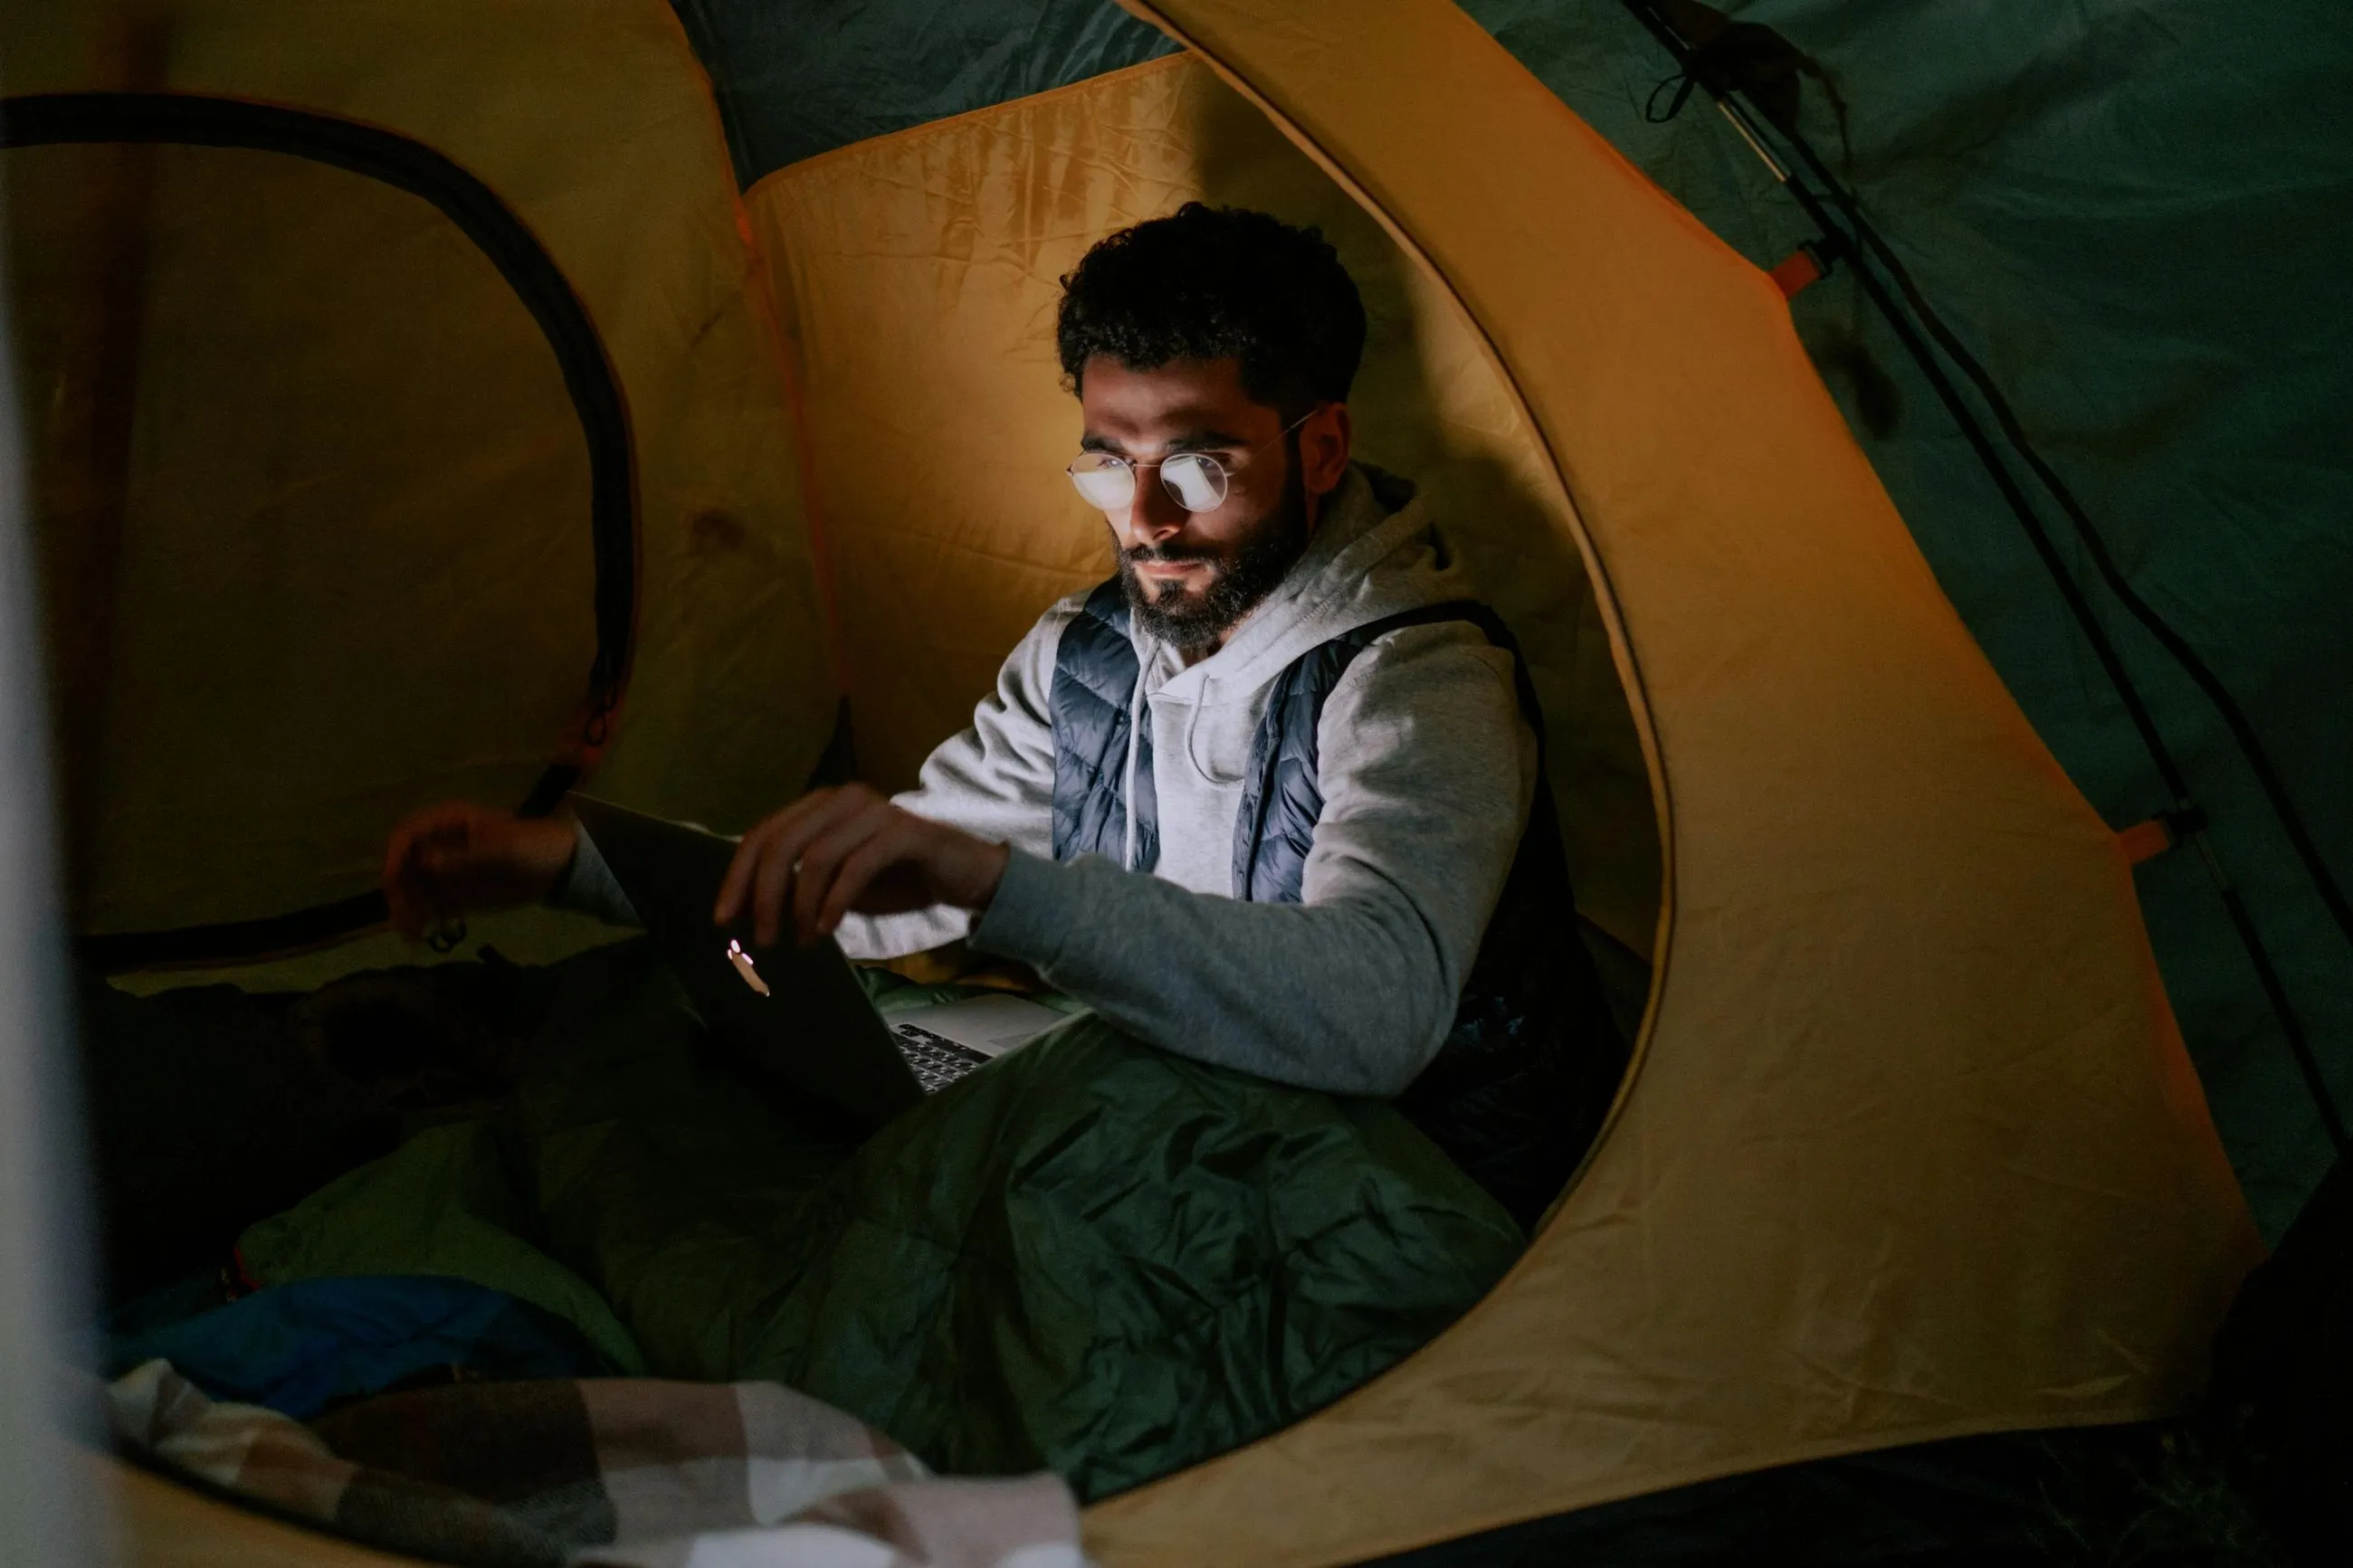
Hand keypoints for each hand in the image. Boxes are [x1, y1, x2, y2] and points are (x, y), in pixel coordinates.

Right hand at [381, 801, 576, 939]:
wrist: (560, 870)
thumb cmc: (533, 847)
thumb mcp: (501, 850)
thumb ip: (464, 857)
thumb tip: (425, 863)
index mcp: (449, 822)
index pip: (407, 834)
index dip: (395, 856)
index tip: (393, 883)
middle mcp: (440, 844)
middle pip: (404, 866)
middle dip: (399, 892)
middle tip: (402, 919)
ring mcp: (446, 870)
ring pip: (413, 889)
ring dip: (408, 911)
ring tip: (413, 935)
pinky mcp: (456, 893)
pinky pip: (431, 906)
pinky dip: (426, 919)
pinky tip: (429, 935)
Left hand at [714, 784, 1010, 948]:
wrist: (962, 875)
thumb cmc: (897, 878)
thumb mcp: (836, 884)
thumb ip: (798, 886)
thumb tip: (748, 911)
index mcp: (820, 805)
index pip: (763, 834)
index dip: (737, 878)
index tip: (723, 920)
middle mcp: (843, 798)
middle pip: (781, 844)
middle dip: (763, 896)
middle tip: (762, 940)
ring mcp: (875, 811)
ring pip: (816, 856)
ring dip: (800, 905)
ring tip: (800, 941)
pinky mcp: (904, 832)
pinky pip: (856, 867)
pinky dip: (835, 902)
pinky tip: (827, 929)